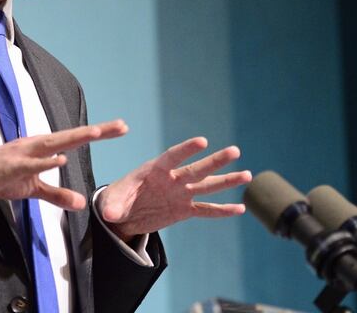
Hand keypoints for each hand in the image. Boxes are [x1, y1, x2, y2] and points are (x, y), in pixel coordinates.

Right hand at [0, 120, 128, 210]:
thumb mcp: (32, 190)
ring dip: (73, 138)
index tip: (122, 127)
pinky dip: (44, 162)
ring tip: (95, 132)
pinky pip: (29, 164)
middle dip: (96, 131)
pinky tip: (59, 159)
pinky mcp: (9, 166)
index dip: (98, 133)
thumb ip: (57, 195)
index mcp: (41, 149)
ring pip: (51, 144)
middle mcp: (34, 145)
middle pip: (70, 136)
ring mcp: (21, 154)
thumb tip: (81, 203)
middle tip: (121, 126)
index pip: (74, 139)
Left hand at [97, 136, 251, 241]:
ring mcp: (181, 194)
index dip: (186, 150)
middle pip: (196, 168)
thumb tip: (108, 215)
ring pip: (207, 186)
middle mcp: (172, 179)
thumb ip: (112, 206)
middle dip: (215, 161)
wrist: (123, 215)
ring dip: (227, 181)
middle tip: (234, 150)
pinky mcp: (184, 210)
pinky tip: (240, 209)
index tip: (202, 141)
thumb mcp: (111, 202)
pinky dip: (222, 210)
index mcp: (154, 170)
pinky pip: (206, 210)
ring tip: (247, 175)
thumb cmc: (116, 200)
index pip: (172, 157)